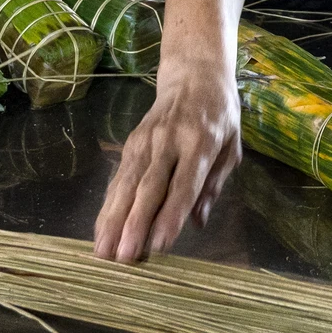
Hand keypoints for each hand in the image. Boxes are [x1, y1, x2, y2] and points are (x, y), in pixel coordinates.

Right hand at [93, 60, 240, 261]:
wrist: (193, 75)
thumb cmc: (219, 116)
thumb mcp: (231, 147)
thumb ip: (214, 185)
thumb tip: (198, 222)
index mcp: (201, 142)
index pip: (184, 184)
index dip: (172, 215)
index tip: (161, 244)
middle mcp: (168, 141)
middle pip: (149, 187)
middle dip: (135, 224)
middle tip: (125, 257)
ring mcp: (145, 141)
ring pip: (126, 184)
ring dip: (113, 220)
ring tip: (103, 252)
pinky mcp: (130, 143)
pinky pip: (118, 179)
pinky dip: (108, 207)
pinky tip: (101, 231)